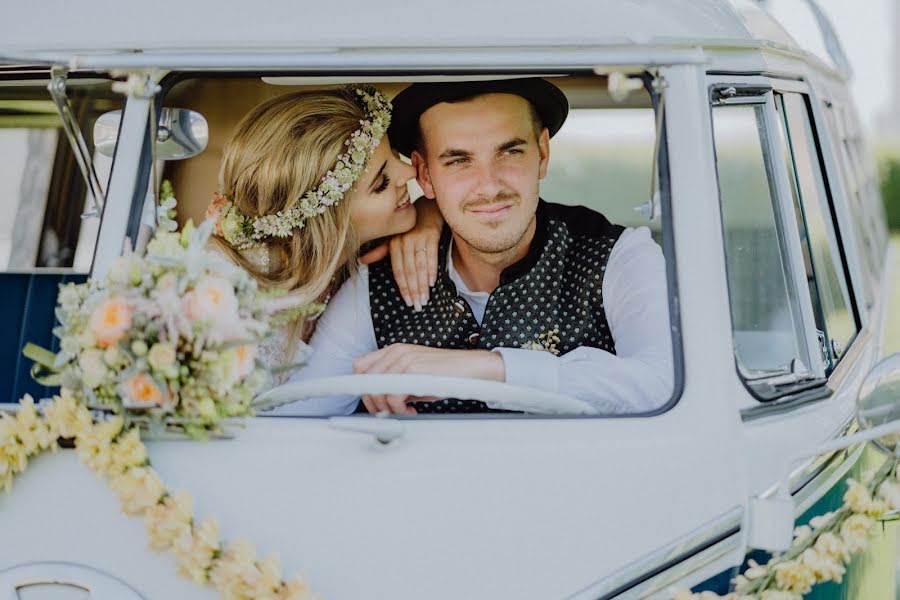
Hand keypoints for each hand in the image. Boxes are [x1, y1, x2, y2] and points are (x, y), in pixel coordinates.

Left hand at [354, 344, 503, 413]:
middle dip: (373, 401)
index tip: (373, 403)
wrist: (472, 368)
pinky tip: (412, 410)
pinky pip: (392, 395)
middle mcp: (396, 351)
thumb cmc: (446, 375)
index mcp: (394, 351)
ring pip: (375, 388)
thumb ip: (395, 384)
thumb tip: (380, 402)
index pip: (360, 365)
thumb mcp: (415, 377)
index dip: (362, 387)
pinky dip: (399, 409)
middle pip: (363, 378)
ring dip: (387, 407)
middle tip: (388, 412)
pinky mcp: (413, 369)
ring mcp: (403, 358)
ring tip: (404, 411)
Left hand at [359, 198, 442, 310]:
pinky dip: (432, 270)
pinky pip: (431, 256)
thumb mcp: (393, 237)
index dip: (403, 287)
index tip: (408, 302)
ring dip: (422, 285)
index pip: (398, 270)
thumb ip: (380, 251)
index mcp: (394, 244)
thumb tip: (360, 261)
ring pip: (419, 266)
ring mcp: (418, 237)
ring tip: (425, 299)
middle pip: (409, 271)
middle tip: (418, 306)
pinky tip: (432, 282)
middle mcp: (404, 241)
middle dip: (413, 290)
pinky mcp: (431, 234)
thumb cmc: (410, 226)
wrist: (428, 208)